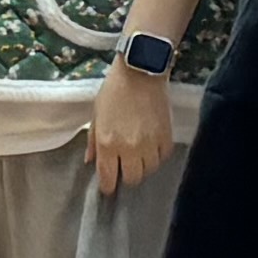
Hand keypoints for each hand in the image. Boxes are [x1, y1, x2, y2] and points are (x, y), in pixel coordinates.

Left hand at [87, 56, 173, 196]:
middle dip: (126, 176)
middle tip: (124, 166)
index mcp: (108, 143)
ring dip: (143, 166)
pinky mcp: (166, 137)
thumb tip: (91, 162)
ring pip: (149, 171)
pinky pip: (163, 158)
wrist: (141, 71)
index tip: (108, 185)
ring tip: (139, 155)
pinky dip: (157, 156)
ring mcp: (150, 144)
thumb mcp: (96, 115)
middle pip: (132, 179)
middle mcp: (130, 148)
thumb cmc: (114, 91)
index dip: (108, 186)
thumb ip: (92, 141)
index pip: (109, 178)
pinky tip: (151, 146)